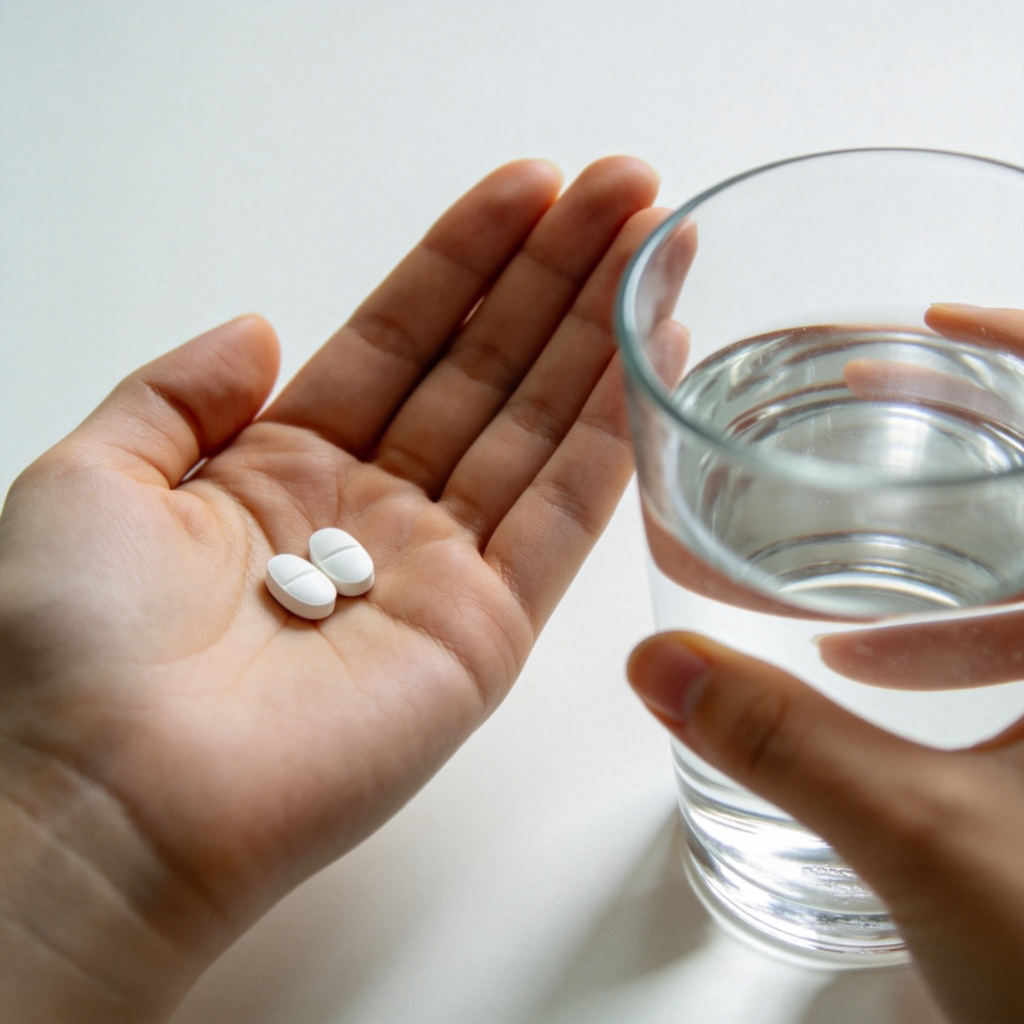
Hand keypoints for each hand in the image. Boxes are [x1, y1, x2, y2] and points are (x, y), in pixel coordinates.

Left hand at [0, 157, 661, 1022]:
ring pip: (537, 429)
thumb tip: (259, 331)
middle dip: (557, 275)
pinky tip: (653, 354)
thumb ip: (179, 392)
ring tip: (656, 244)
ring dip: (600, 336)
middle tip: (624, 190)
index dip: (466, 259)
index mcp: (285, 471)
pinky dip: (612, 436)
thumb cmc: (71, 647)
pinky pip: (562, 516)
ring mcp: (439, 573)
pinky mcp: (485, 635)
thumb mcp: (91, 475)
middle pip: (484, 369)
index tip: (530, 187)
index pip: (400, 338)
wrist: (103, 799)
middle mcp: (373, 515)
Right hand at [628, 302, 1023, 1023]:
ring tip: (842, 562)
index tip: (930, 324)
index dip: (1018, 346)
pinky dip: (966, 631)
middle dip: (962, 437)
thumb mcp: (923, 838)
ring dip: (950, 549)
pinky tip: (875, 667)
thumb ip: (778, 740)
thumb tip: (656, 664)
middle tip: (866, 415)